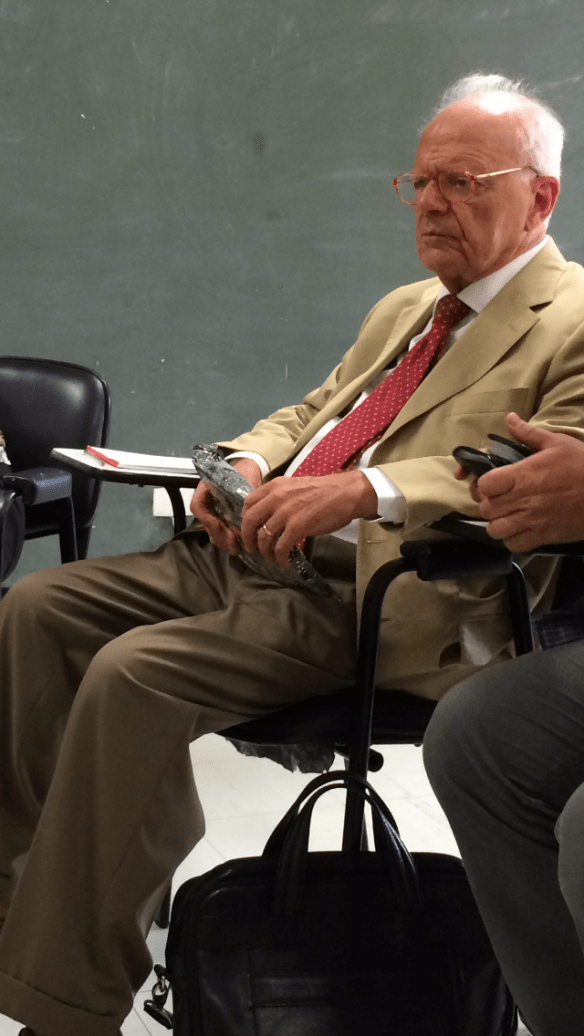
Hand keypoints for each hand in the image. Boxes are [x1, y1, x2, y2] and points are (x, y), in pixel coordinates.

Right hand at [190, 457, 262, 552]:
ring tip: (235, 547)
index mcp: (206, 487)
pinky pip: (218, 531)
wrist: (250, 467)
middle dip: (219, 535)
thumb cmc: (245, 471)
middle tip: (233, 544)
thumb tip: (246, 520)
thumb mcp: (245, 480)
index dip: (206, 519)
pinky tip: (236, 545)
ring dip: (222, 540)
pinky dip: (226, 539)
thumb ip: (244, 498)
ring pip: (211, 530)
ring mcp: (213, 509)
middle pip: (205, 522)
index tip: (219, 525)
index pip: (197, 505)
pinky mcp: (221, 517)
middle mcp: (206, 500)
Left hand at [239, 470, 378, 568]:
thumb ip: (279, 497)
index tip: (248, 529)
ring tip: (271, 558)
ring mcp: (286, 512)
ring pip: (264, 537)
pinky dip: (280, 558)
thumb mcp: (295, 486)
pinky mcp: (297, 527)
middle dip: (247, 538)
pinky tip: (284, 562)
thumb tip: (269, 514)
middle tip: (251, 548)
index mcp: (275, 486)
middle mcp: (276, 498)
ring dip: (265, 552)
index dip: (244, 519)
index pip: (248, 502)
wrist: (346, 493)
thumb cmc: (324, 491)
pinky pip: (281, 547)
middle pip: (250, 521)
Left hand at [473, 413, 583, 549]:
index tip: (492, 483)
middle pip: (486, 509)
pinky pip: (514, 545)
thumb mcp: (557, 443)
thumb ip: (528, 433)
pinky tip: (521, 529)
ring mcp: (531, 520)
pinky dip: (512, 540)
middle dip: (490, 504)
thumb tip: (509, 419)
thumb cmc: (582, 465)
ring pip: (496, 530)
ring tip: (509, 516)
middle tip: (500, 500)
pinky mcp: (542, 536)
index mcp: (522, 475)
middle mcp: (522, 499)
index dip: (484, 485)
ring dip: (498, 523)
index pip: (485, 485)